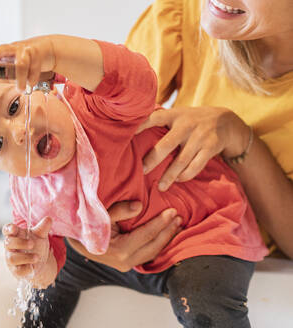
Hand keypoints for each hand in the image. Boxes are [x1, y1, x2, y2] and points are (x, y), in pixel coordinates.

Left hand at [0, 36, 56, 91]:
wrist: (46, 49)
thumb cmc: (25, 56)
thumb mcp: (12, 60)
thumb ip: (2, 67)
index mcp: (5, 51)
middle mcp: (14, 49)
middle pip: (2, 49)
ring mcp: (26, 51)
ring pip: (22, 63)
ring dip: (21, 77)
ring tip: (21, 88)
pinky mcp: (38, 55)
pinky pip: (35, 69)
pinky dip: (33, 79)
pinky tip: (31, 84)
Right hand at [3, 217, 52, 279]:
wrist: (39, 262)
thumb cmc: (35, 245)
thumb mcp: (40, 236)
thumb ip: (43, 228)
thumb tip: (48, 219)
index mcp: (15, 235)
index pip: (7, 230)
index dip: (9, 229)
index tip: (14, 228)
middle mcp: (11, 247)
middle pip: (8, 243)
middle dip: (20, 243)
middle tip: (32, 244)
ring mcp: (12, 258)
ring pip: (12, 258)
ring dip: (25, 257)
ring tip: (37, 257)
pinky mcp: (16, 270)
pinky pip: (17, 270)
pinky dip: (25, 269)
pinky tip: (32, 268)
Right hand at [68, 201, 181, 271]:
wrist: (74, 240)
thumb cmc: (85, 225)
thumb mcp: (100, 214)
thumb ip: (119, 210)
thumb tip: (140, 206)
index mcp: (119, 250)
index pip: (146, 235)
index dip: (161, 222)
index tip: (172, 211)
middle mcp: (125, 261)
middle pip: (154, 246)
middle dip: (168, 232)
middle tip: (179, 218)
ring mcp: (125, 264)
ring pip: (152, 253)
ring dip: (165, 239)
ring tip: (176, 225)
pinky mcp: (126, 263)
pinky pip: (146, 254)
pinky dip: (157, 244)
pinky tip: (164, 234)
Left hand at [136, 106, 250, 190]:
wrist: (227, 121)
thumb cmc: (192, 120)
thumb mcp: (178, 114)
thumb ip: (161, 120)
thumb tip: (131, 128)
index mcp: (175, 115)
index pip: (155, 117)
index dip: (141, 125)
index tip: (127, 134)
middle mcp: (186, 125)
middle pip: (166, 145)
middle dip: (153, 159)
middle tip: (142, 170)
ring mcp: (199, 137)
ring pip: (181, 160)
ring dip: (169, 176)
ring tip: (160, 187)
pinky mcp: (210, 148)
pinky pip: (195, 166)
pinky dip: (185, 176)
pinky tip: (177, 180)